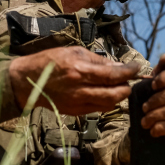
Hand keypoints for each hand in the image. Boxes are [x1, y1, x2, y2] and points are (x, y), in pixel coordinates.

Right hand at [8, 47, 140, 114]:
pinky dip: (107, 102)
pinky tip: (106, 93)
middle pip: (115, 94)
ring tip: (119, 86)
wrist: (27, 82)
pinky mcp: (75, 112)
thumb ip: (97, 61)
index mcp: (80, 71)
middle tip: (129, 79)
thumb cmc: (50, 62)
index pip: (113, 75)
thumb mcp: (74, 52)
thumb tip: (118, 66)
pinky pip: (98, 109)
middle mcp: (80, 89)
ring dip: (118, 96)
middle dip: (127, 87)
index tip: (137, 67)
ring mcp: (78, 103)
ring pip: (109, 104)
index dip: (129, 72)